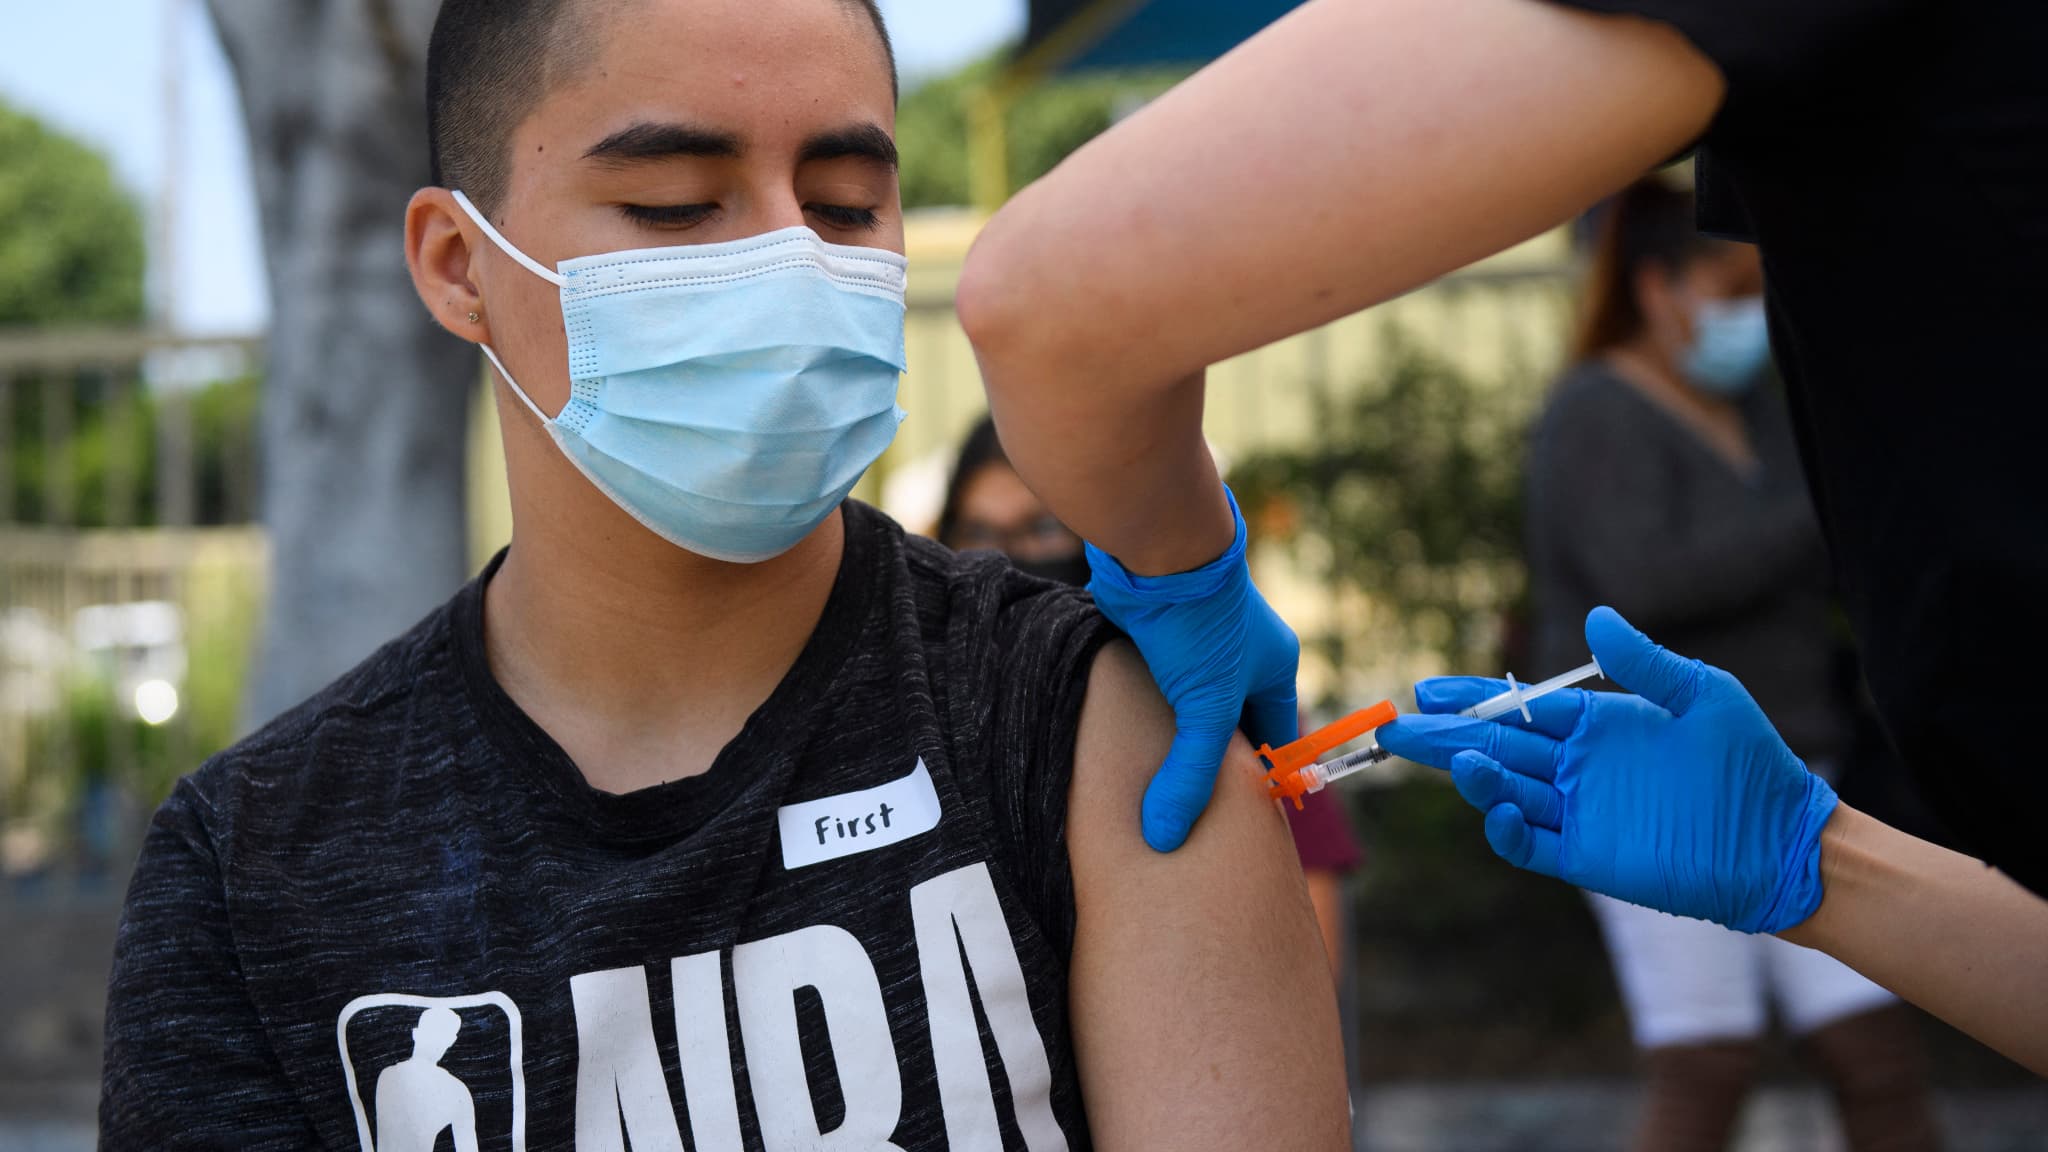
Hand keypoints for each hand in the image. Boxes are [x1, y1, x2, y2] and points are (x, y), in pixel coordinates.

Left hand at [1086, 486, 1300, 850]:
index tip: (1238, 817)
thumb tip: (1165, 837)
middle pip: (1230, 719)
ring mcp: (1198, 639)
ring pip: (1189, 698)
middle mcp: (1242, 652)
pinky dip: (1144, 704)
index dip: (1259, 775)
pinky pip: (1155, 678)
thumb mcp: (1205, 710)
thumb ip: (1188, 774)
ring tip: (1154, 776)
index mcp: (1274, 666)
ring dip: (1173, 729)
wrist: (1156, 549)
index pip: (1274, 737)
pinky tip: (1125, 733)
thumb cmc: (1199, 626)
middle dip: (1212, 758)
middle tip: (1191, 805)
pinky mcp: (1158, 629)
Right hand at [1376, 607, 1836, 933]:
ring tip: (1447, 757)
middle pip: (1495, 748)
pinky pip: (1530, 843)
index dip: (1472, 699)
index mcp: (1599, 727)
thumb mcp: (1704, 696)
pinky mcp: (1587, 858)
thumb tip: (1595, 617)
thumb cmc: (1750, 764)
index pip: (1520, 709)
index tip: (1428, 689)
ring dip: (1471, 775)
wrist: (1782, 843)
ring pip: (1504, 791)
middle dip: (1443, 736)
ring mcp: (1580, 814)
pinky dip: (1504, 827)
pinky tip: (1493, 805)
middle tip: (1394, 727)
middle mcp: (1579, 769)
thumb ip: (1646, 662)